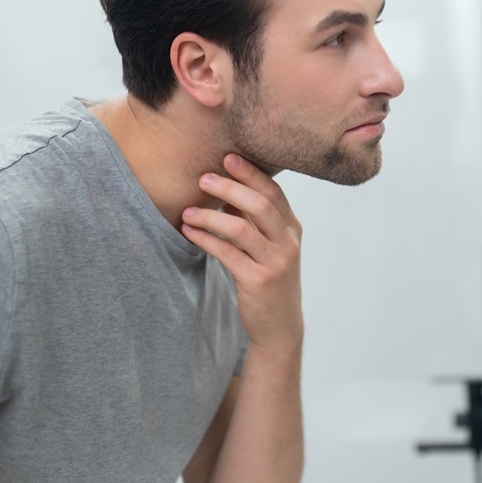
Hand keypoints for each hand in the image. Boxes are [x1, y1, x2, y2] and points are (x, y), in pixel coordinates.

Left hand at [181, 154, 302, 354]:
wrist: (280, 324)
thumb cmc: (269, 278)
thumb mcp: (269, 245)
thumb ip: (253, 219)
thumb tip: (227, 187)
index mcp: (292, 229)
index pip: (274, 193)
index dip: (251, 173)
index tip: (228, 157)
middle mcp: (288, 243)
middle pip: (261, 205)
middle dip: (230, 187)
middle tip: (204, 178)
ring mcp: (276, 263)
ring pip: (241, 229)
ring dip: (211, 216)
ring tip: (188, 211)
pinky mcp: (258, 282)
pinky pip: (227, 254)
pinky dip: (206, 239)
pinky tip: (190, 231)